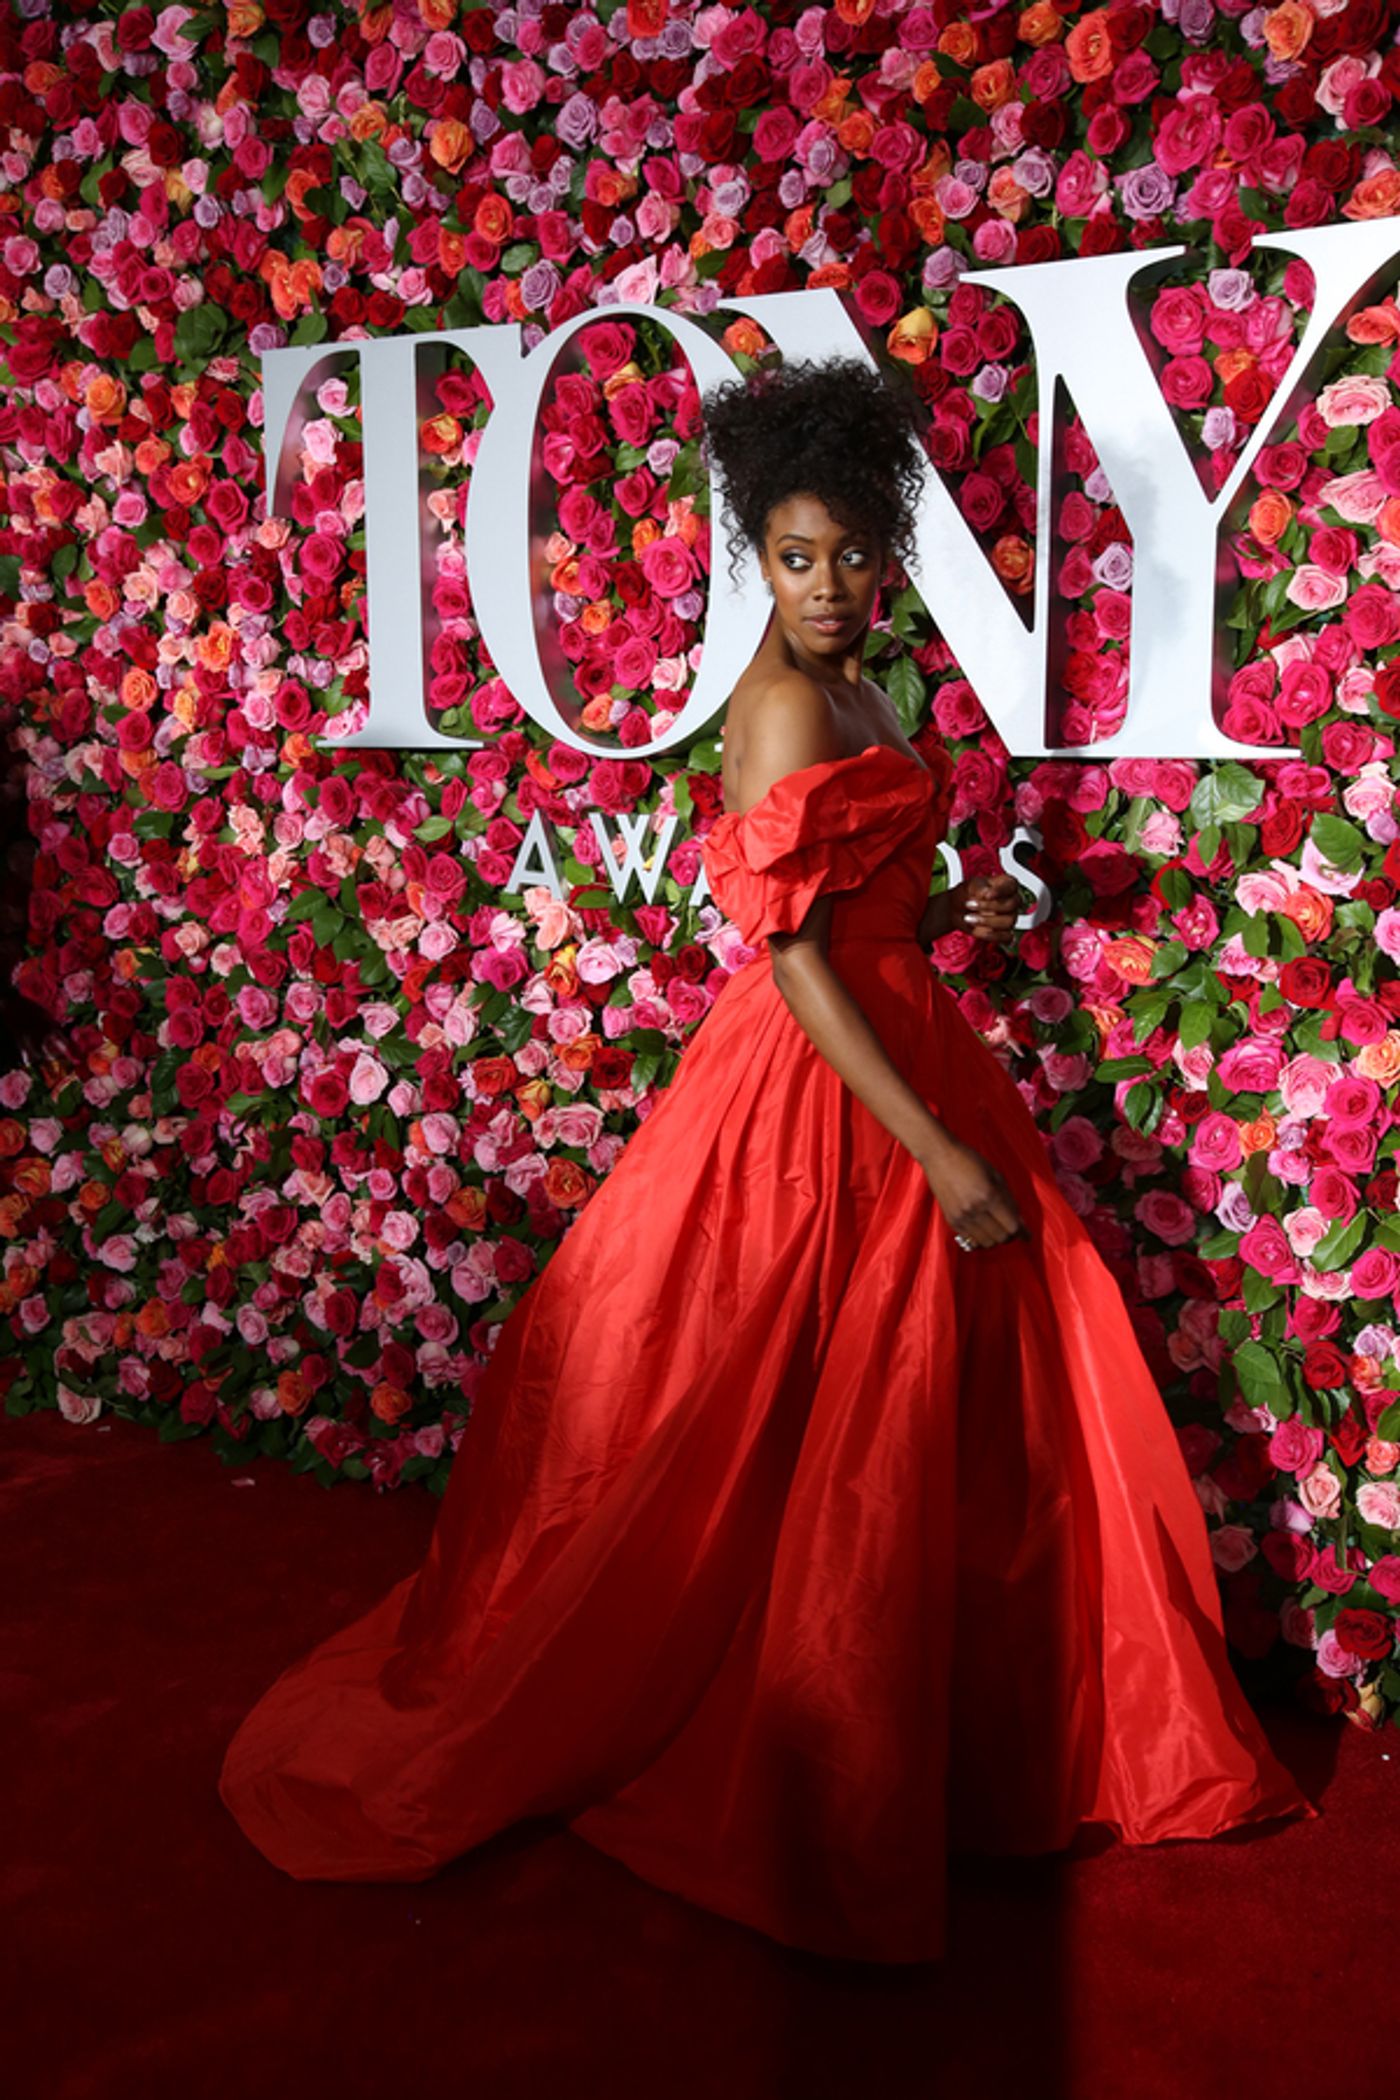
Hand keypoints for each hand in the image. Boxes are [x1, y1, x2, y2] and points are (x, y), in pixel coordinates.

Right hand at [921, 1132, 1024, 1248]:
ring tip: (997, 1229)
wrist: (939, 1156)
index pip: (1011, 1226)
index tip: (1027, 1236)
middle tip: (1012, 1229)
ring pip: (986, 1242)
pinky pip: (970, 1240)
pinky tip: (983, 1230)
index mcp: (989, 1195)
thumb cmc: (970, 1160)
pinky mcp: (951, 1220)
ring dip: (995, 1238)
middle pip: (1000, 1237)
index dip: (1022, 1233)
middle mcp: (975, 1209)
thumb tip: (1019, 1220)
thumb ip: (1008, 1199)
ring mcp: (961, 1217)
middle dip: (1010, 1235)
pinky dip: (981, 1239)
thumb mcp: (995, 1175)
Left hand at [954, 872, 1020, 944]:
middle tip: (970, 904)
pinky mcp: (1005, 933)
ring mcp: (1010, 918)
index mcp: (1007, 885)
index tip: (987, 895)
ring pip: (1009, 922)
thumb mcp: (971, 885)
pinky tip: (978, 931)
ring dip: (987, 921)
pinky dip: (992, 935)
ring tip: (969, 918)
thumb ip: (980, 887)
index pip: (1012, 886)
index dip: (1001, 891)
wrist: (956, 909)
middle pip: (1011, 905)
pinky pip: (1007, 937)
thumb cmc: (967, 894)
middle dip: (988, 906)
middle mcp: (1012, 901)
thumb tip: (987, 892)